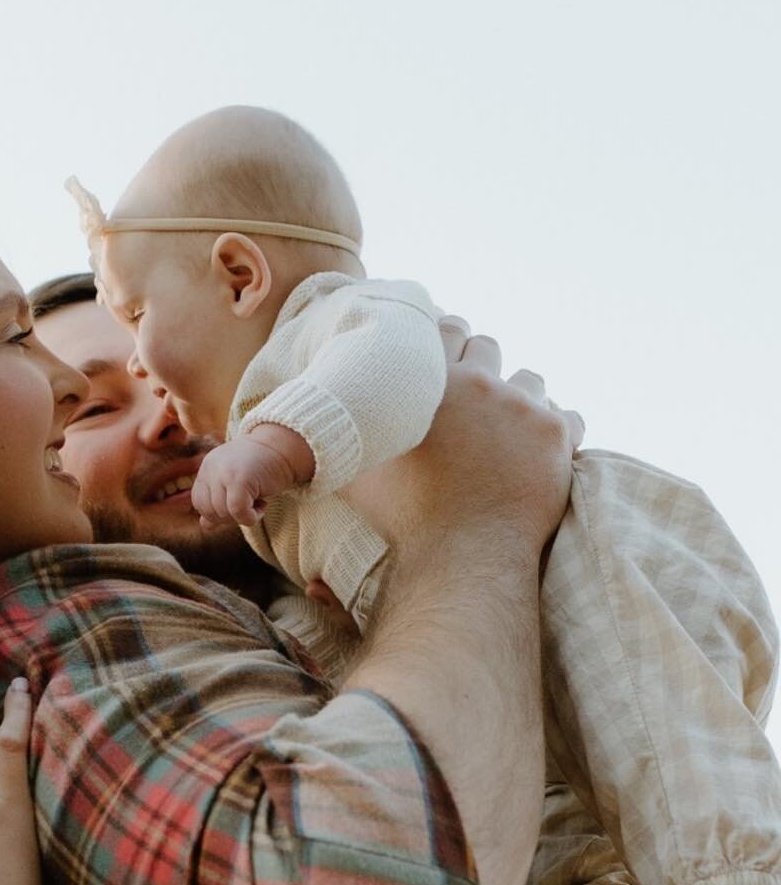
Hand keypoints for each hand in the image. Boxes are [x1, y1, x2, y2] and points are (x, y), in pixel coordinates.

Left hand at [190, 427, 316, 528]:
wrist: (284, 447)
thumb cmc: (262, 466)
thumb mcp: (234, 483)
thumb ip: (218, 502)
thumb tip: (204, 525)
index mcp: (208, 467)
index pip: (199, 502)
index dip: (217, 513)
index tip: (237, 506)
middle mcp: (211, 468)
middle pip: (209, 511)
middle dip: (230, 517)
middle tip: (250, 505)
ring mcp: (224, 472)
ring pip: (223, 513)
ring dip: (243, 516)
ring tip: (258, 502)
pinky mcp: (239, 479)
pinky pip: (237, 511)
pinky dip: (250, 517)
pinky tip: (262, 506)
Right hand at [342, 317, 583, 562]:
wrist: (462, 557)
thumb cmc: (405, 519)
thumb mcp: (357, 472)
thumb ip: (343, 440)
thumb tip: (316, 433)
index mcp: (433, 382)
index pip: (445, 327)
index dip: (444, 341)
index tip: (445, 360)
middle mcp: (482, 383)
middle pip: (488, 347)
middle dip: (480, 367)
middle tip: (472, 399)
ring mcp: (525, 407)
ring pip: (530, 381)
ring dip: (518, 399)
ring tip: (504, 434)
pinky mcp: (557, 436)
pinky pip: (567, 417)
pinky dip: (553, 432)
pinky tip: (534, 454)